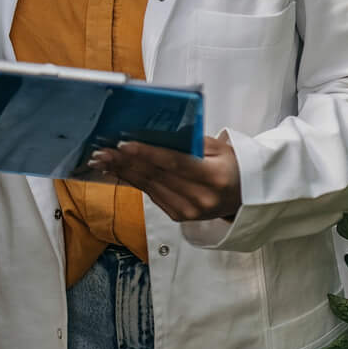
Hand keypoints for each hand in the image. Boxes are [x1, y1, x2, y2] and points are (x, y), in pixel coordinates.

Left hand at [90, 135, 241, 223]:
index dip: (147, 154)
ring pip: (148, 187)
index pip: (174, 163)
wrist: (245, 198)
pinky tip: (117, 171)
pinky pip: (150, 195)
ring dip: (123, 172)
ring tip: (102, 160)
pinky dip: (132, 182)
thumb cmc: (232, 166)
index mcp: (213, 177)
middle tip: (102, 151)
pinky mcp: (178, 216)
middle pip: (156, 176)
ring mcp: (187, 211)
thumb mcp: (220, 148)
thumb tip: (157, 132)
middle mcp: (199, 198)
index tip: (124, 145)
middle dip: (126, 162)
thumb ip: (191, 141)